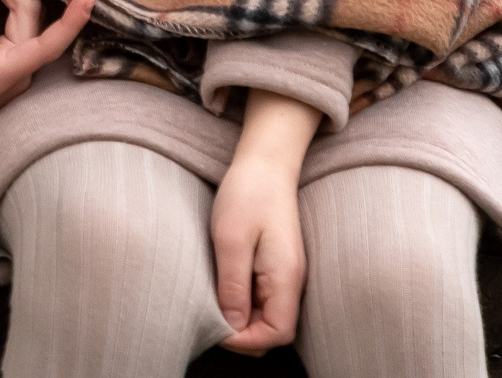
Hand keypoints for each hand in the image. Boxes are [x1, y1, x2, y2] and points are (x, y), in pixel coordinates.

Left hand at [210, 89, 322, 352]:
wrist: (266, 160)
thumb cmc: (248, 193)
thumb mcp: (231, 239)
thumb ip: (233, 287)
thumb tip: (232, 328)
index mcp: (285, 277)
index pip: (276, 333)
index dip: (246, 340)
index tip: (216, 327)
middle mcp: (291, 280)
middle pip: (274, 330)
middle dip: (243, 334)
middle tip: (210, 317)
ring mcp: (285, 273)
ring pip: (267, 316)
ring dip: (243, 318)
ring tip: (214, 303)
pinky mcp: (276, 265)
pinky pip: (264, 298)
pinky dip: (244, 303)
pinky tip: (223, 288)